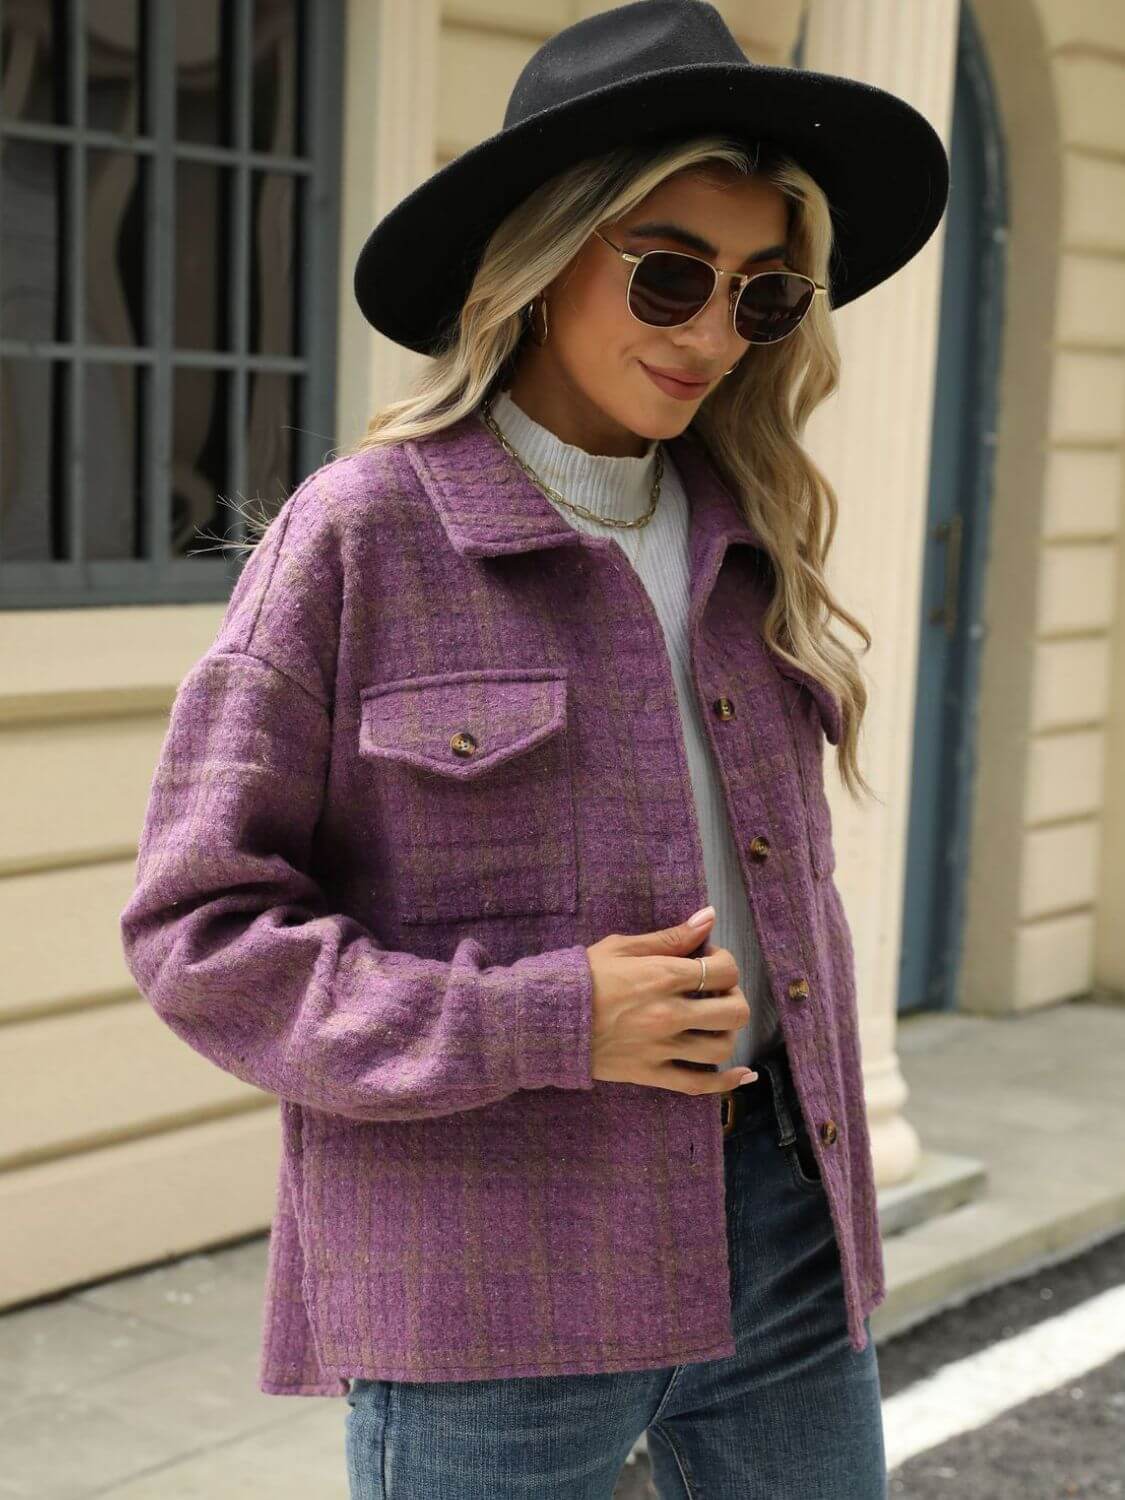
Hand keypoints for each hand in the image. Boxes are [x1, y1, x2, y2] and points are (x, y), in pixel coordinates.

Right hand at [585, 908, 757, 1093]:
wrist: (543, 1020)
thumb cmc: (581, 978)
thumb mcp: (622, 947)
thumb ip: (669, 937)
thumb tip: (708, 917)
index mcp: (663, 977)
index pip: (724, 971)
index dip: (725, 963)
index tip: (709, 961)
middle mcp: (669, 1014)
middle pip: (734, 1012)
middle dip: (733, 997)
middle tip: (716, 992)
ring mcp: (661, 1048)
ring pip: (722, 1047)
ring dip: (726, 1032)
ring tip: (712, 1022)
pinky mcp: (650, 1074)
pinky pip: (699, 1085)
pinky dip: (727, 1082)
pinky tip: (741, 1074)